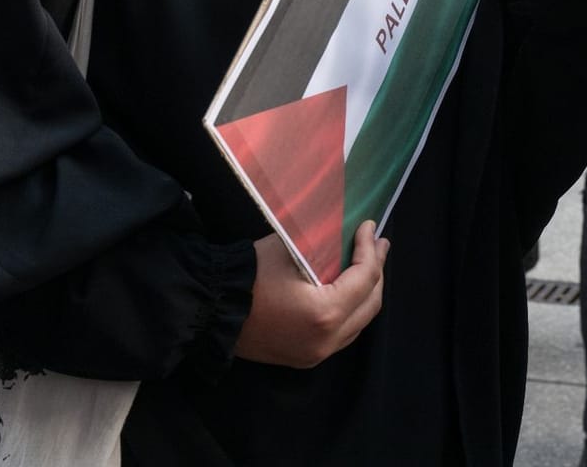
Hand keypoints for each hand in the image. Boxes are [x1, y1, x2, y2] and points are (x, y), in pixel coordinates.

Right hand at [235, 221, 388, 368]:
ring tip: (368, 265)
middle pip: (370, 303)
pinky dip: (351, 311)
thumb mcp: (290, 250)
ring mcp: (317, 354)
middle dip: (376, 270)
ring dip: (367, 293)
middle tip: (377, 245)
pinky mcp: (306, 358)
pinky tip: (350, 291)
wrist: (210, 310)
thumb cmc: (248, 275)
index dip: (370, 250)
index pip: (364, 278)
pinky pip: (342, 334)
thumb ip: (325, 247)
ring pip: (359, 322)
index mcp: (326, 313)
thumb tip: (347, 238)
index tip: (369, 227)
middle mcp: (327, 340)